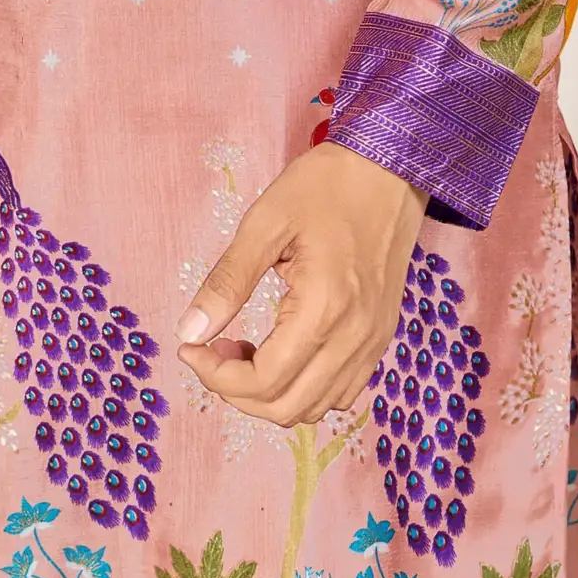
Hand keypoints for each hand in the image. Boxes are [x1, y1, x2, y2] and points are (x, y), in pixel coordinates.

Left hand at [176, 142, 427, 426]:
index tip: (190, 348)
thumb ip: (227, 281)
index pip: (264, 381)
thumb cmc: (324, 187)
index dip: (216, 377)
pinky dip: (303, 388)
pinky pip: (341, 391)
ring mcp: (373, 342)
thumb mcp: (265, 223)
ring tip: (244, 349)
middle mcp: (354, 337)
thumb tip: (189, 332)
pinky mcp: (380, 337)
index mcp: (323, 308)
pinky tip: (281, 351)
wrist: (388, 169)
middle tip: (212, 350)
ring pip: (315, 407)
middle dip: (236, 391)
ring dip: (270, 394)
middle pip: (287, 408)